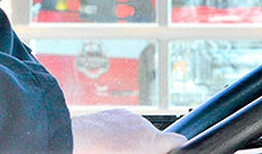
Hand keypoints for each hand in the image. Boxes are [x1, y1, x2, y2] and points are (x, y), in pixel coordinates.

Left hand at [71, 109, 186, 153]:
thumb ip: (150, 149)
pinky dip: (121, 130)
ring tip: (116, 149)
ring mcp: (130, 116)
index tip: (176, 149)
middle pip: (155, 137)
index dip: (179, 146)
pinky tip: (109, 140)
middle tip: (132, 153)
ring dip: (133, 138)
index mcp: (153, 141)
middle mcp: (145, 126)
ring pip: (138, 130)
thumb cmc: (107, 153)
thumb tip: (151, 146)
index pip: (178, 141)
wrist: (82, 138)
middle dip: (148, 146)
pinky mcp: (116, 111)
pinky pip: (125, 122)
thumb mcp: (139, 153)